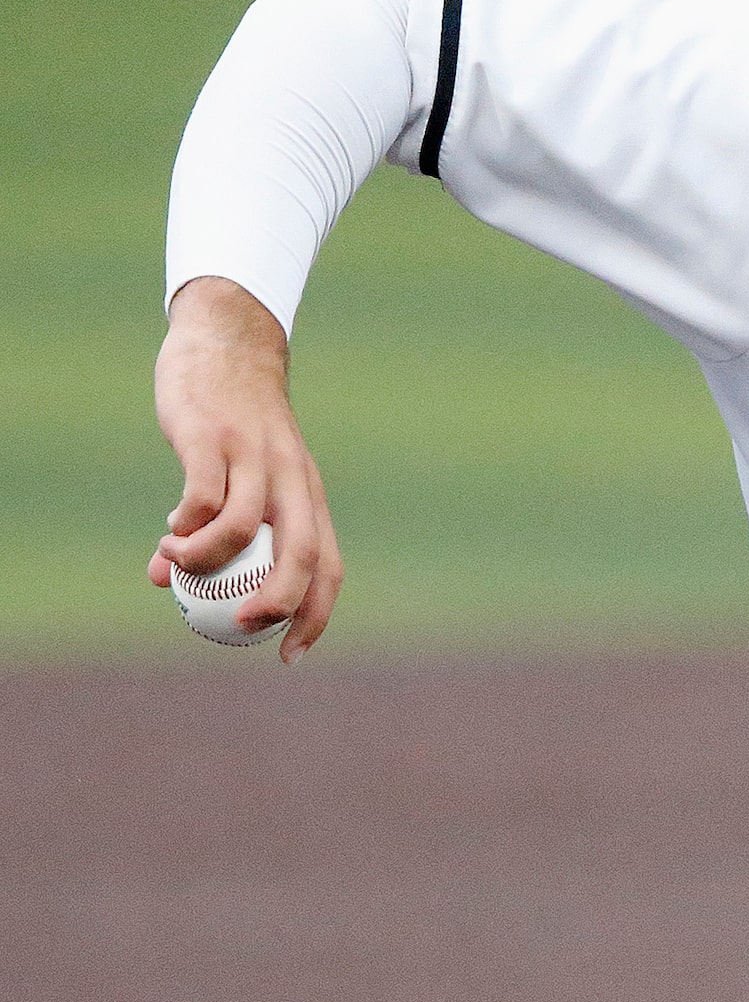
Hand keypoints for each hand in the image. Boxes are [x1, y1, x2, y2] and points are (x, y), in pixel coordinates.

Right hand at [151, 277, 343, 661]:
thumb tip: (167, 583)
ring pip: (245, 524)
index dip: (317, 614)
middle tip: (242, 624)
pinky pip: (204, 492)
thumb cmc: (235, 425)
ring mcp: (254, 456)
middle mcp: (292, 479)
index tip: (290, 654)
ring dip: (209, 559)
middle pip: (302, 551)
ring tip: (177, 566)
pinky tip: (170, 532)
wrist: (227, 347)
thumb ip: (210, 532)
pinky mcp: (213, 437)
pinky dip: (188, 522)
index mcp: (308, 496)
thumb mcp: (236, 478)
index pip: (329, 565)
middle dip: (278, 599)